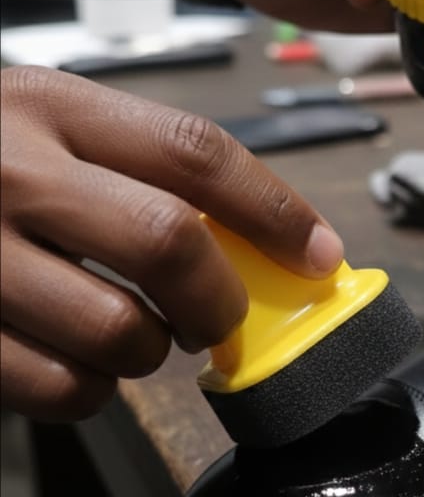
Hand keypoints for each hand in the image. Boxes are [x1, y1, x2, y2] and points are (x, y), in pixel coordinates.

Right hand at [0, 66, 343, 421]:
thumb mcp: (51, 123)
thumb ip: (140, 168)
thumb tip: (266, 244)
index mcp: (54, 106)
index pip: (197, 153)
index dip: (275, 212)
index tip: (320, 257)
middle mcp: (11, 171)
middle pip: (170, 242)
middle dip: (221, 299)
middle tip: (222, 320)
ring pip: (120, 331)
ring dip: (152, 349)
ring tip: (137, 334)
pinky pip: (59, 389)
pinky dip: (92, 391)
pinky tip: (77, 361)